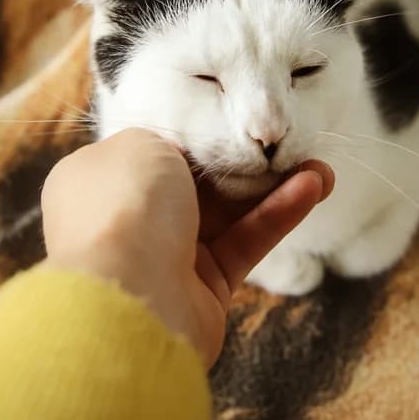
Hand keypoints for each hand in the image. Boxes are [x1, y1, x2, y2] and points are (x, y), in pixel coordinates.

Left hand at [41, 128, 333, 366]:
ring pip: (228, 213)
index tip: (235, 121)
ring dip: (274, 188)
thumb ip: (170, 139)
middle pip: (197, 182)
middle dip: (246, 163)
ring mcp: (165, 254)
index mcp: (97, 180)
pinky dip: (277, 216)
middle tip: (287, 144)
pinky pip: (244, 242)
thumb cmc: (124, 207)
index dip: (197, 135)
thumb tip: (188, 150)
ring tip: (320, 169)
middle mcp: (128, 218)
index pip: (153, 150)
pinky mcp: (203, 288)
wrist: (128, 298)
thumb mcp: (140, 143)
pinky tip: (313, 188)